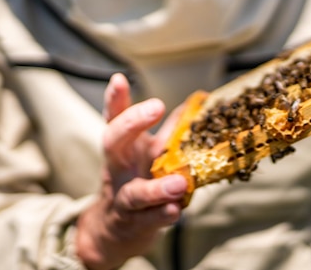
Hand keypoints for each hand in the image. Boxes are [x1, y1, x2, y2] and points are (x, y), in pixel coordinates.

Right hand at [76, 73, 187, 269]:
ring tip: (180, 182)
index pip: (114, 118)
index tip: (120, 79)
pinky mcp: (134, 224)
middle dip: (132, 122)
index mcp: (123, 147)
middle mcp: (118, 169)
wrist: (114, 231)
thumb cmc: (137, 180)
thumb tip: (197, 103)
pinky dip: (162, 215)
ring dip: (157, 188)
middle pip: (113, 142)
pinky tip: (175, 211)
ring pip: (134, 192)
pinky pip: (148, 220)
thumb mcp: (149, 152)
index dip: (115, 99)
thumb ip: (170, 130)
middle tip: (156, 106)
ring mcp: (123, 198)